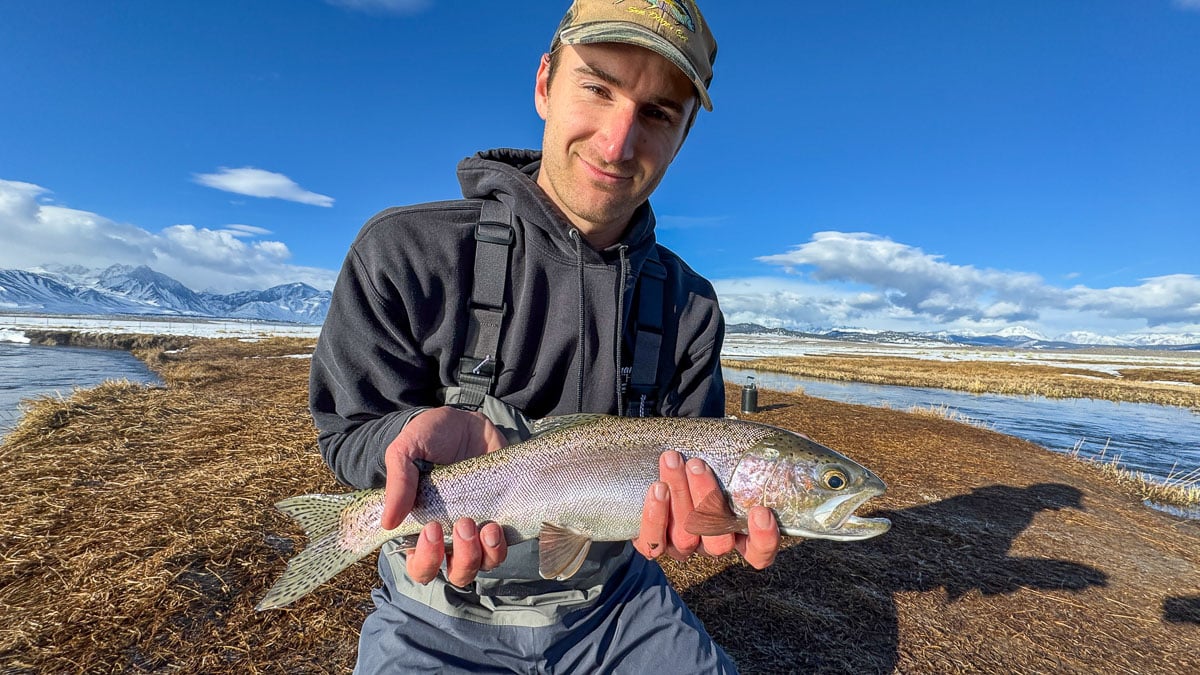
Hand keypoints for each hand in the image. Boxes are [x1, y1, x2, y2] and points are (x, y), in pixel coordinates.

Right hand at [381, 406, 508, 584]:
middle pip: (456, 574)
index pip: (419, 566)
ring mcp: (478, 532)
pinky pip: (504, 548)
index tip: (432, 529)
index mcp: (421, 529)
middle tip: (463, 524)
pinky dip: (501, 545)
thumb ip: (398, 483)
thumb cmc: (430, 438)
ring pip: (483, 565)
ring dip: (484, 554)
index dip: (425, 559)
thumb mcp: (406, 450)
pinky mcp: (502, 520)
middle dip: (462, 558)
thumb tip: (388, 522)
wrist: (466, 421)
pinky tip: (497, 526)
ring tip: (486, 526)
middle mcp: (451, 538)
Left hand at [632, 452, 780, 568]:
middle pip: (717, 541)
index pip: (759, 553)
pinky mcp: (656, 541)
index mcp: (741, 531)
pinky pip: (653, 541)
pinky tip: (656, 488)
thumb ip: (773, 452)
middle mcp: (714, 543)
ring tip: (673, 460)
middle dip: (707, 500)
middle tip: (698, 465)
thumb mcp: (744, 454)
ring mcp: (685, 546)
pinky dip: (654, 516)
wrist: (673, 458)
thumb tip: (803, 441)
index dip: (763, 540)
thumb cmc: (715, 460)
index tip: (761, 511)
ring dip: (679, 496)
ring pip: (685, 535)